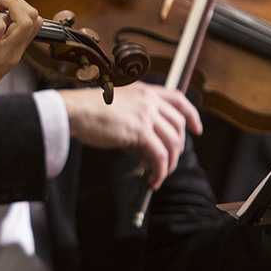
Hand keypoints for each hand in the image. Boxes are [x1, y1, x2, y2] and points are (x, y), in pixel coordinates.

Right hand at [59, 82, 201, 188]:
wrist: (74, 111)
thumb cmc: (88, 110)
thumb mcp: (119, 107)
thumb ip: (136, 120)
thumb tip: (146, 148)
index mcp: (145, 91)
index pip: (178, 99)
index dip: (192, 115)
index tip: (197, 129)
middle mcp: (149, 100)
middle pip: (178, 125)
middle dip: (178, 148)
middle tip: (170, 162)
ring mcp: (145, 114)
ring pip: (171, 143)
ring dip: (169, 164)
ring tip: (158, 175)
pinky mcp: (139, 131)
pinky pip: (159, 155)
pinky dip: (159, 170)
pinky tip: (152, 179)